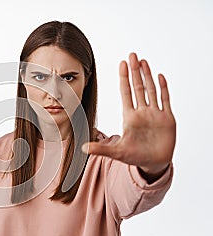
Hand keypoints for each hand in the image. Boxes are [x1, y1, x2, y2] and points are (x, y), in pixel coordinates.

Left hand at [82, 52, 175, 175]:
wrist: (153, 164)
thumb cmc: (135, 157)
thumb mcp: (116, 153)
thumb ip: (101, 149)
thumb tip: (82, 148)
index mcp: (129, 117)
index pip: (126, 92)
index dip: (124, 78)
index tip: (122, 63)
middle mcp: (142, 112)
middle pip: (138, 87)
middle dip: (135, 71)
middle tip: (132, 55)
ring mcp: (155, 114)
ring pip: (151, 90)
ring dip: (148, 76)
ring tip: (144, 61)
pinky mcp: (167, 119)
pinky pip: (165, 100)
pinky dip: (163, 88)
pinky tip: (160, 76)